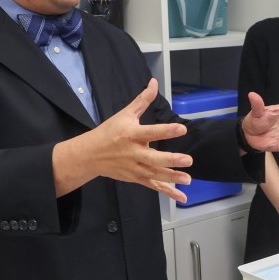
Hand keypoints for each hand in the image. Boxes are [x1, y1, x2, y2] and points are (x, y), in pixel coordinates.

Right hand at [53, 78, 193, 202]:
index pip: (151, 132)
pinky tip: (182, 197)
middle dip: (171, 160)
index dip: (166, 130)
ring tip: (188, 179)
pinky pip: (154, 186)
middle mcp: (133, 153)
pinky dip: (168, 192)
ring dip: (172, 178)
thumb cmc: (109, 132)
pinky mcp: (136, 178)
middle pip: (153, 158)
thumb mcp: (124, 114)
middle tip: (188, 160)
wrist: (90, 155)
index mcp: (131, 135)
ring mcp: (134, 168)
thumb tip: (154, 82)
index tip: (182, 129)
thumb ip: (142, 100)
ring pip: (155, 174)